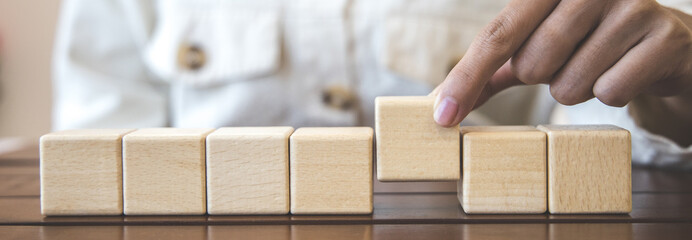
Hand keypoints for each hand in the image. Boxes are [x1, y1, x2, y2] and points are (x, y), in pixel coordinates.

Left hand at [432, 0, 691, 128]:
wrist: (663, 44)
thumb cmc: (587, 43)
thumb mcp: (535, 49)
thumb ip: (489, 70)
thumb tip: (441, 103)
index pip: (497, 35)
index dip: (467, 77)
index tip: (442, 116)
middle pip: (532, 64)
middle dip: (545, 76)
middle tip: (571, 58)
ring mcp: (632, 4)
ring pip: (569, 84)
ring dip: (577, 87)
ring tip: (600, 63)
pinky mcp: (664, 35)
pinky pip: (609, 92)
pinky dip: (612, 93)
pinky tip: (627, 70)